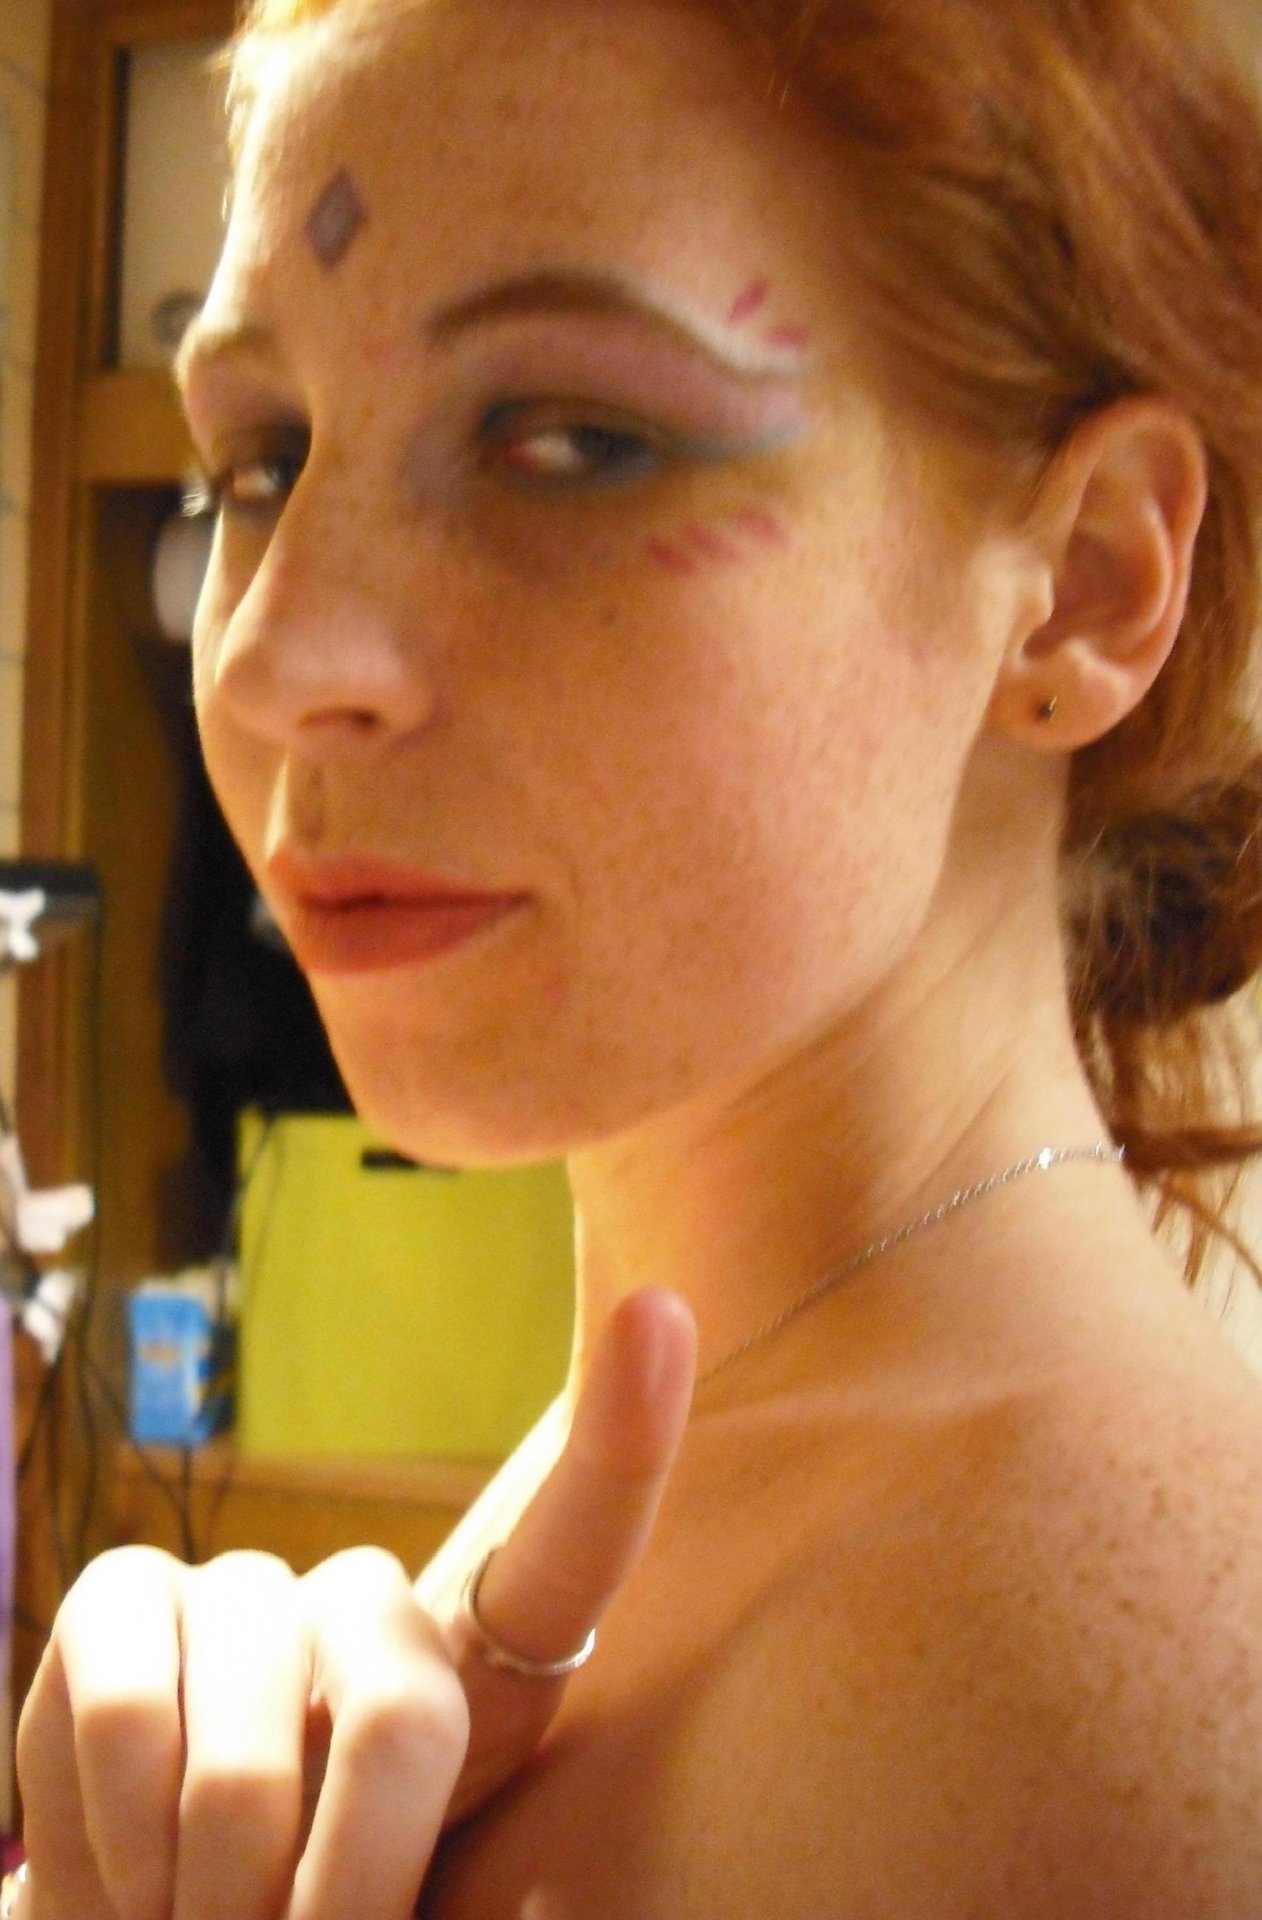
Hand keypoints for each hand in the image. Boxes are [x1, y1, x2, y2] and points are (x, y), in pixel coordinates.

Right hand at [15, 1289, 695, 1919]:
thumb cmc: (306, 1917)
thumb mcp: (410, 1888)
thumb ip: (450, 1844)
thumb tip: (569, 1603)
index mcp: (471, 1671)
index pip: (572, 1550)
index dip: (624, 1440)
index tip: (661, 1314)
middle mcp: (368, 1600)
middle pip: (406, 1721)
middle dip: (343, 1897)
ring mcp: (242, 1584)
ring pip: (245, 1766)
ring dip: (212, 1906)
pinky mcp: (119, 1594)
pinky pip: (128, 1722)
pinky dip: (118, 1853)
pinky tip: (124, 1878)